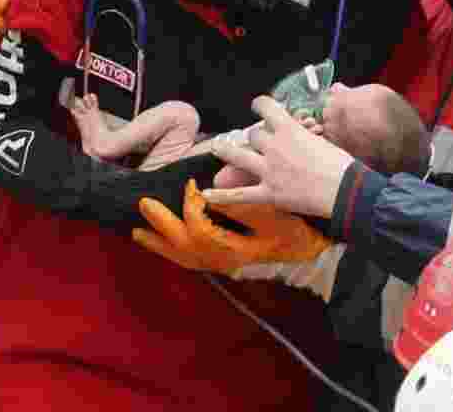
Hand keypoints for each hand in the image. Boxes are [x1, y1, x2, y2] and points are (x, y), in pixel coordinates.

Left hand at [132, 179, 331, 274]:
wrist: (313, 255)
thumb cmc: (297, 231)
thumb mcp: (275, 214)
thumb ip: (242, 204)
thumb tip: (212, 191)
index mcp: (236, 249)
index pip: (200, 229)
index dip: (190, 206)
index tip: (192, 186)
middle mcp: (225, 261)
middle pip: (184, 246)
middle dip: (162, 224)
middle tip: (144, 205)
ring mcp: (223, 266)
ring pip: (184, 258)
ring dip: (160, 245)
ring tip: (138, 232)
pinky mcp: (225, 265)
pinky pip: (193, 263)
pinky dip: (174, 254)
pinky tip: (163, 247)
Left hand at [203, 96, 353, 217]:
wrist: (344, 190)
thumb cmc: (341, 164)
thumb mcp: (321, 140)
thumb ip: (304, 136)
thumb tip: (302, 135)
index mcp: (289, 129)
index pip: (266, 108)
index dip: (260, 104)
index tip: (258, 105)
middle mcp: (275, 146)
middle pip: (254, 134)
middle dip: (253, 137)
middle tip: (254, 141)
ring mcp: (269, 170)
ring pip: (238, 156)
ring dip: (226, 151)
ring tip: (217, 148)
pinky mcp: (269, 193)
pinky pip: (240, 195)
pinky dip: (222, 196)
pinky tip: (206, 194)